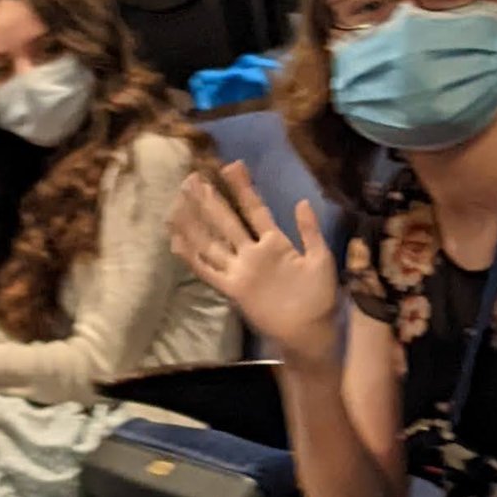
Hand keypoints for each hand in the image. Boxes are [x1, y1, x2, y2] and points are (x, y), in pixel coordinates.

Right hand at [169, 163, 338, 360]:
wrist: (311, 330)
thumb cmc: (319, 296)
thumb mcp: (320, 258)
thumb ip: (309, 231)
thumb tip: (301, 201)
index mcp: (275, 242)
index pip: (255, 209)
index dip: (244, 188)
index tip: (232, 165)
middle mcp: (252, 253)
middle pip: (227, 221)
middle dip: (211, 200)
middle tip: (193, 178)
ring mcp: (240, 270)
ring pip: (212, 242)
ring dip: (195, 223)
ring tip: (178, 203)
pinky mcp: (233, 289)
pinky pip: (208, 271)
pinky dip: (192, 258)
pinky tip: (176, 242)